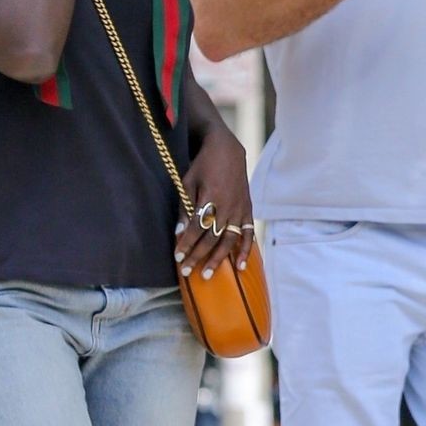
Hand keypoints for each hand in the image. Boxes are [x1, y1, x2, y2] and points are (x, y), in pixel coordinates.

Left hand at [176, 125, 254, 280]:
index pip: (197, 227)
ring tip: (207, 275)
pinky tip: (240, 266)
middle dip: (197, 256)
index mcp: (211, 197)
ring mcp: (240, 210)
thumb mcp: (188, 182)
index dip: (187, 244)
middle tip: (186, 272)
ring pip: (228, 240)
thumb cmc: (203, 166)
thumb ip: (185, 207)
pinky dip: (245, 250)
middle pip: (211, 238)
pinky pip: (248, 234)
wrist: (227, 151)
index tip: (177, 257)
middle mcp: (227, 206)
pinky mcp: (248, 211)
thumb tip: (178, 232)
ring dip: (218, 259)